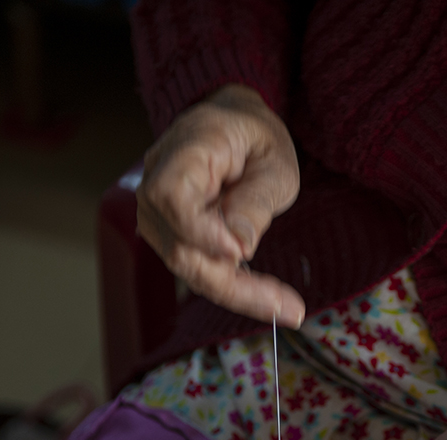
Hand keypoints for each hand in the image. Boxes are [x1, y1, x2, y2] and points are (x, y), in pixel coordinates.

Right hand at [136, 84, 305, 326]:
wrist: (233, 125)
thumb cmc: (257, 139)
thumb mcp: (275, 163)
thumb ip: (256, 201)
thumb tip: (239, 245)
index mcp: (186, 150)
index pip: (172, 197)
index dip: (200, 231)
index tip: (238, 252)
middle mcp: (157, 182)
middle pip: (180, 246)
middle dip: (234, 284)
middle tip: (289, 307)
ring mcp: (158, 211)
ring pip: (187, 266)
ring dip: (237, 291)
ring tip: (286, 305)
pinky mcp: (170, 234)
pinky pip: (196, 267)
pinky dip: (232, 287)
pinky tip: (268, 298)